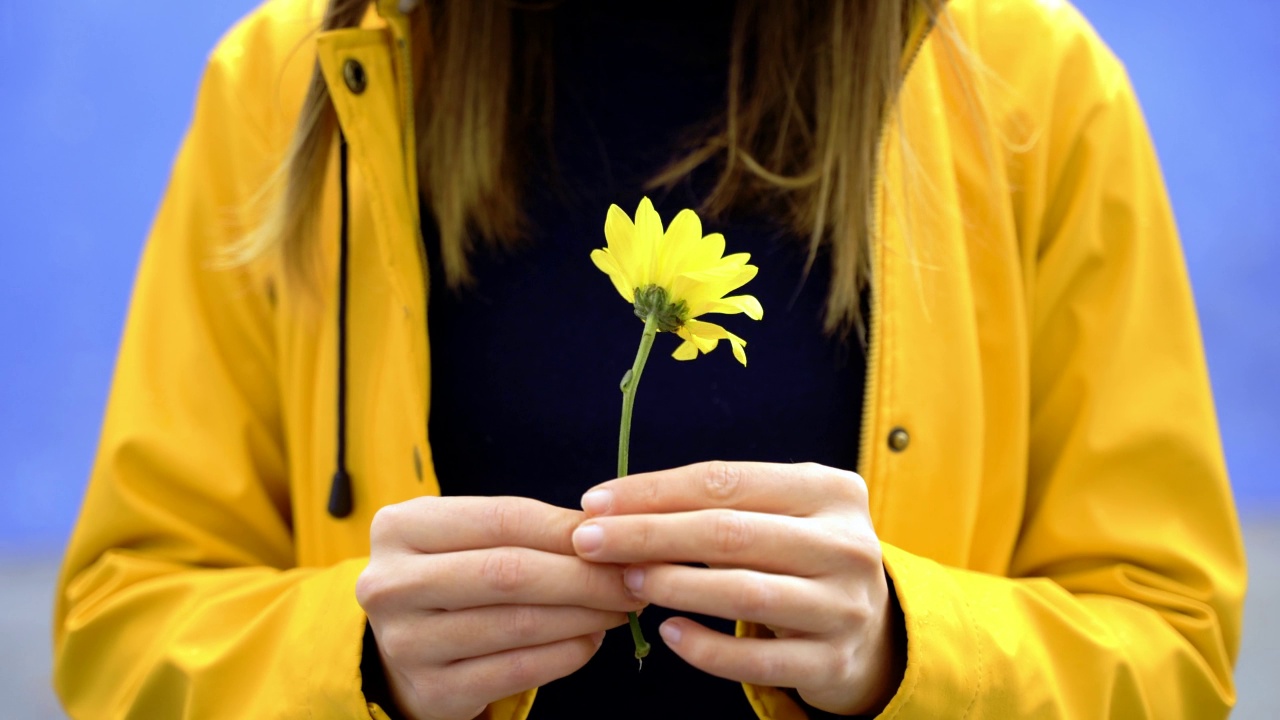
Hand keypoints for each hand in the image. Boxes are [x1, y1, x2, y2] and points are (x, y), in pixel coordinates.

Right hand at [357, 496, 645, 719]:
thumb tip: (609, 531)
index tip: (620, 536)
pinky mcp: (432, 692)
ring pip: (519, 625)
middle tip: (633, 578)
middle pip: (510, 573)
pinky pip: (519, 670)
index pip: (502, 520)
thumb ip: (528, 529)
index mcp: (400, 528)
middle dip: (585, 576)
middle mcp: (391, 585)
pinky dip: (567, 653)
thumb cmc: (453, 573)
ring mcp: (406, 643)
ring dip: (585, 616)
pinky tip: (591, 639)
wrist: (405, 643)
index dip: (567, 529)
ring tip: (621, 606)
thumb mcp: (470, 536)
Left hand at [571, 461, 904, 715]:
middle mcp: (846, 544)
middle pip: (728, 534)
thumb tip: (616, 504)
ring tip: (625, 581)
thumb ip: (718, 502)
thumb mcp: (779, 512)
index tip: (595, 501)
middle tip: (588, 541)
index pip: (726, 481)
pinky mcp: (833, 660)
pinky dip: (705, 648)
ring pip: (743, 594)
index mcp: (830, 490)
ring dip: (673, 585)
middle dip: (647, 534)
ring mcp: (845, 606)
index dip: (654, 490)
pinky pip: (756, 660)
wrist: (872, 629)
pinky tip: (668, 632)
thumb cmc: (800, 555)